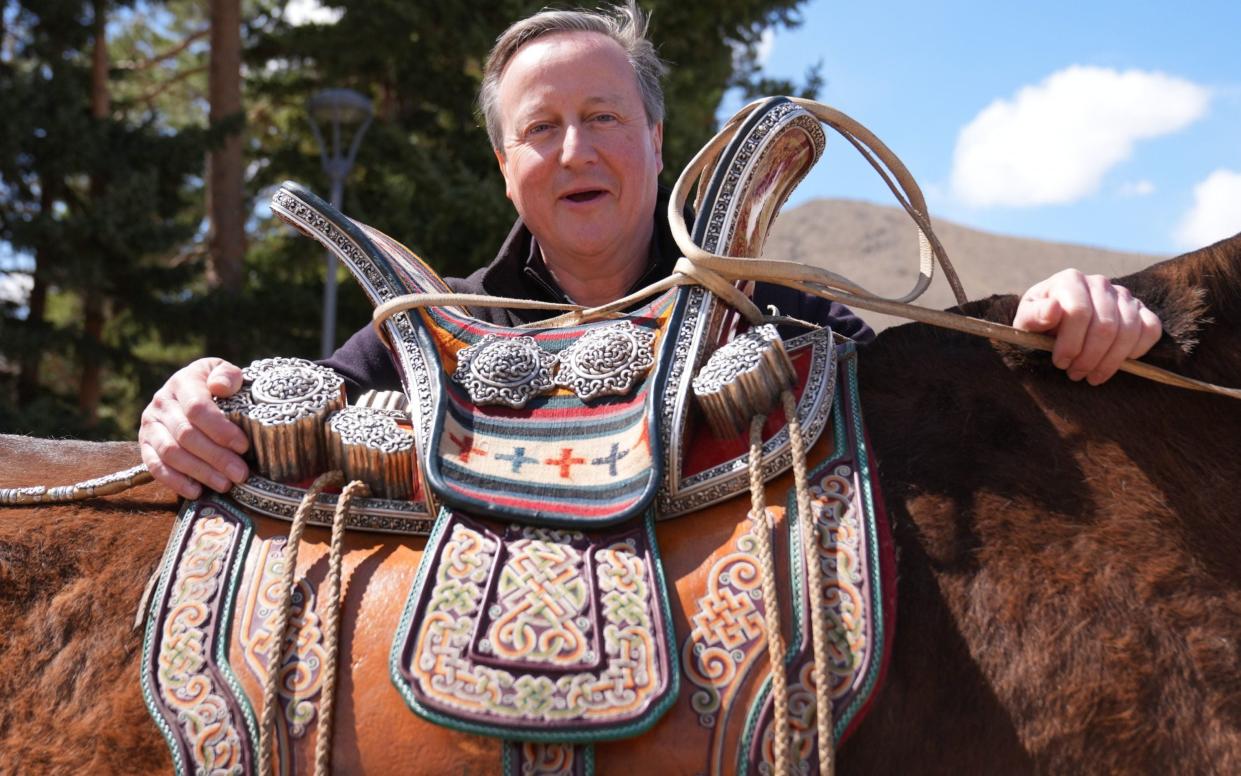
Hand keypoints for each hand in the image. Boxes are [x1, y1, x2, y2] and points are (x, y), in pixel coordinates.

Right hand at [139, 357, 248, 498]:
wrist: (194, 389)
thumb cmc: (216, 384)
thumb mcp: (224, 372)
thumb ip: (227, 376)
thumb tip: (220, 387)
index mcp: (183, 382)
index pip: (197, 408)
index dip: (220, 430)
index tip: (243, 446)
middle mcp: (161, 403)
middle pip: (186, 435)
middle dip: (216, 457)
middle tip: (240, 474)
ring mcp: (150, 425)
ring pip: (171, 453)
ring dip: (199, 472)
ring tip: (225, 484)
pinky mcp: (145, 445)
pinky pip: (155, 467)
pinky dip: (175, 481)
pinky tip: (197, 491)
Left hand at [1012, 269, 1162, 384]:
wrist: (1057, 320)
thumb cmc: (1039, 322)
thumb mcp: (1026, 320)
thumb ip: (1034, 316)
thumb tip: (1054, 309)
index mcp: (1070, 280)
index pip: (1079, 313)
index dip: (1070, 343)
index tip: (1060, 363)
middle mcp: (1100, 283)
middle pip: (1105, 326)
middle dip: (1089, 357)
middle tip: (1075, 374)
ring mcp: (1123, 295)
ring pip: (1128, 331)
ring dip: (1110, 361)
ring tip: (1091, 376)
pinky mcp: (1141, 310)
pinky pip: (1150, 329)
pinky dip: (1137, 350)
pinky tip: (1117, 362)